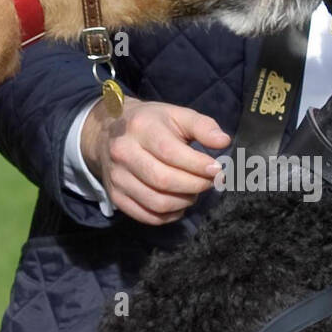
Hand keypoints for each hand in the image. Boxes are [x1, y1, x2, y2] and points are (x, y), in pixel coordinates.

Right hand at [79, 96, 230, 224]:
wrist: (107, 131)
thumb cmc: (150, 123)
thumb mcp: (176, 115)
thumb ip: (202, 126)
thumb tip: (223, 141)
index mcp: (140, 128)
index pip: (170, 152)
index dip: (197, 164)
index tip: (217, 169)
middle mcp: (123, 153)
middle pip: (163, 180)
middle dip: (195, 185)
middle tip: (210, 182)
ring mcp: (117, 177)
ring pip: (157, 202)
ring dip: (184, 202)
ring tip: (194, 191)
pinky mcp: (116, 196)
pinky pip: (148, 216)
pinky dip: (170, 215)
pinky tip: (179, 203)